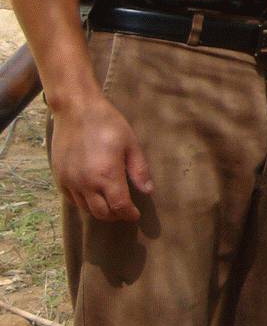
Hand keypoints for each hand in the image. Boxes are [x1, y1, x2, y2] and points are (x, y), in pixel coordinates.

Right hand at [50, 93, 152, 223]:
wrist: (76, 109)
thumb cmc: (107, 123)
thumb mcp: (130, 144)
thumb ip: (139, 170)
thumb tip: (148, 191)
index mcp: (107, 175)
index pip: (120, 207)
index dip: (129, 214)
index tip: (136, 215)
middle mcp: (86, 183)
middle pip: (102, 213)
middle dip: (115, 215)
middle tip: (124, 211)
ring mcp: (70, 181)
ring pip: (86, 209)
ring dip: (100, 210)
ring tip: (110, 204)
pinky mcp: (60, 177)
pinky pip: (72, 199)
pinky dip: (84, 203)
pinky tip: (92, 195)